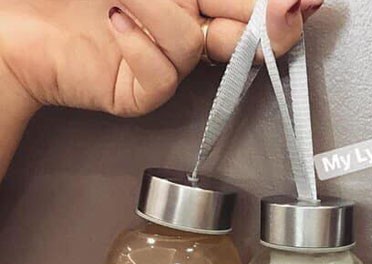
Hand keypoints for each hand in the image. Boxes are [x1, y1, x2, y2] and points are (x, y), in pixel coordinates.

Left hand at [0, 0, 322, 117]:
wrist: (4, 15)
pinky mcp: (143, 91)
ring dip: (159, 8)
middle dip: (266, 19)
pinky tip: (113, 19)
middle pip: (247, 30)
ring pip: (198, 41)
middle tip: (287, 8)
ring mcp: (165, 60)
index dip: (283, 3)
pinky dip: (139, 40)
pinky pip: (163, 70)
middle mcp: (185, 22)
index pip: (249, 0)